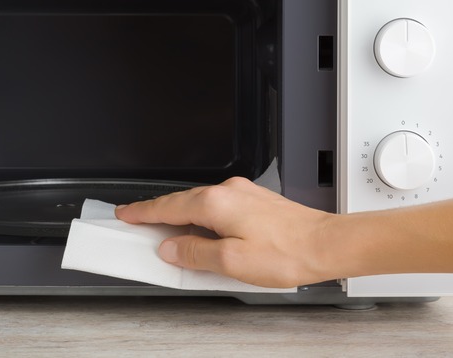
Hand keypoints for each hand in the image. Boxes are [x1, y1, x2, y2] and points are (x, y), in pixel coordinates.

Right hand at [115, 177, 337, 287]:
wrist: (327, 244)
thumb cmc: (287, 252)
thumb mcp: (231, 261)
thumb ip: (195, 254)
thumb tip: (171, 249)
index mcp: (215, 203)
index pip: (167, 207)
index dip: (142, 212)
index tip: (125, 214)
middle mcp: (227, 191)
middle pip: (181, 202)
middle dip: (157, 213)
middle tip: (137, 223)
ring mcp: (242, 193)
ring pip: (199, 204)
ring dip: (181, 217)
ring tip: (167, 235)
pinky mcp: (254, 200)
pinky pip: (216, 207)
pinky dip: (201, 218)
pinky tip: (202, 234)